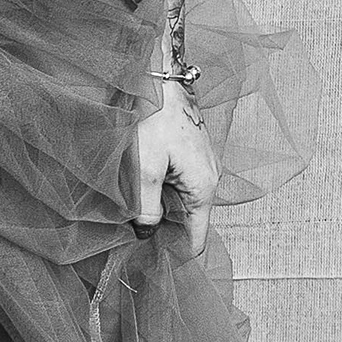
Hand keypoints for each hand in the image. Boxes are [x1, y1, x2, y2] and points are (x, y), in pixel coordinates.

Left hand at [124, 77, 218, 257]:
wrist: (159, 77)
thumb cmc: (153, 117)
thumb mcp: (144, 168)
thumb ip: (145, 207)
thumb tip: (146, 233)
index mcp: (203, 188)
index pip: (196, 239)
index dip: (174, 255)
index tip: (150, 264)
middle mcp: (208, 180)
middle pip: (188, 224)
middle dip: (163, 235)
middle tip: (132, 245)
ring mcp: (202, 167)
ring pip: (181, 206)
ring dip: (160, 215)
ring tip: (132, 222)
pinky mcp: (191, 157)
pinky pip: (178, 188)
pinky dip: (161, 196)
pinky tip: (140, 196)